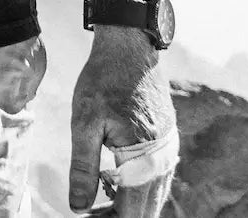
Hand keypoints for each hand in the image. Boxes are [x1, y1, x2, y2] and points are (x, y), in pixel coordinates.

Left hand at [69, 27, 177, 216]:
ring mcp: (169, 148)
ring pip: (154, 194)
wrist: (129, 46)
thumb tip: (78, 209)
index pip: (133, 210)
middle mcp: (164, 157)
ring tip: (99, 206)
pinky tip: (115, 185)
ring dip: (130, 205)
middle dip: (120, 216)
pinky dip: (138, 188)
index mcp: (144, 157)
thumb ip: (84, 169)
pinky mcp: (167, 140)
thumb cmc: (103, 80)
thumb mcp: (84, 124)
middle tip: (91, 214)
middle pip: (147, 208)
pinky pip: (157, 177)